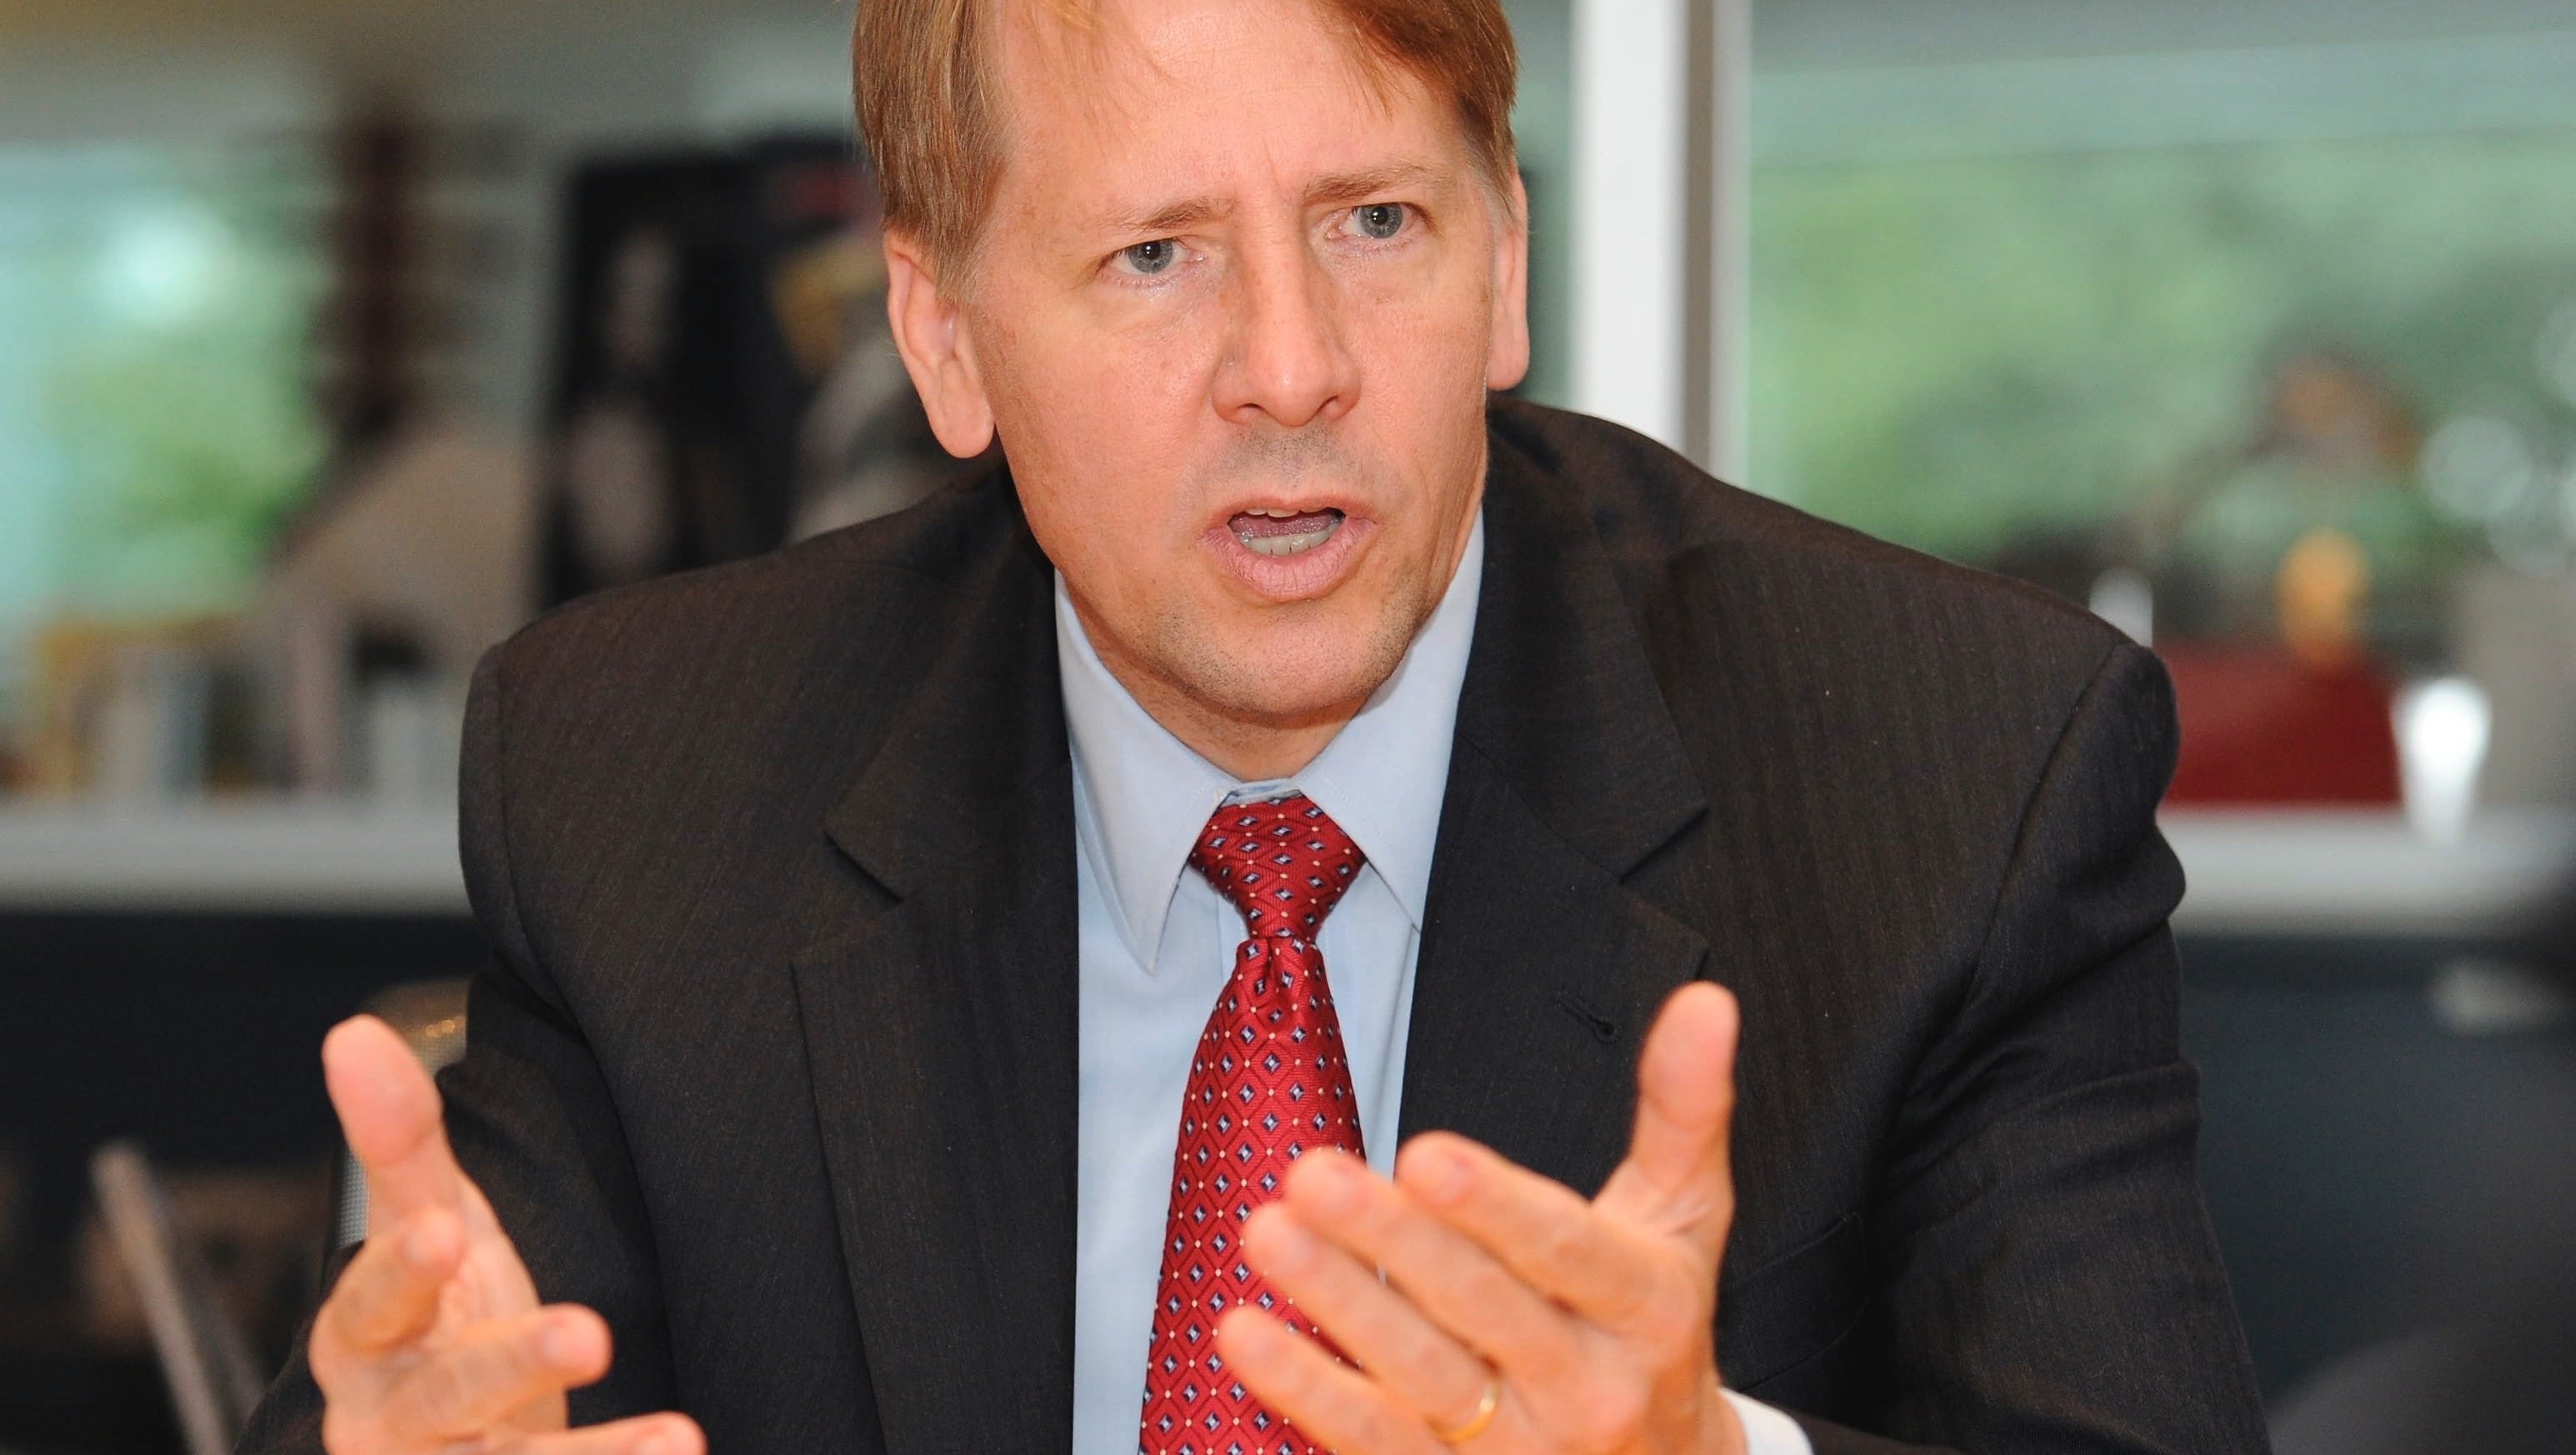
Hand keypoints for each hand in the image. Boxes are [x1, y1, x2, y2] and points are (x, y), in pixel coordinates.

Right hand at [306, 1016, 704, 1454]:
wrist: (450, 1443)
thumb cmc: (437, 1316)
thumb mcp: (426, 1225)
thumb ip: (398, 1143)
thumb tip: (350, 1033)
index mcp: (365, 1342)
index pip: (371, 1305)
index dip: (402, 1271)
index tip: (446, 1233)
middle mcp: (390, 1422)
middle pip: (448, 1396)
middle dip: (513, 1366)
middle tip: (589, 1337)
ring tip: (678, 1440)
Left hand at [1216, 982, 1747, 1454]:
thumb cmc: (1657, 1326)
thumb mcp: (1687, 1219)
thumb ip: (1684, 1108)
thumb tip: (1705, 1002)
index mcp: (1649, 1308)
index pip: (1570, 1252)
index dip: (1496, 1208)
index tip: (1425, 1155)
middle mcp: (1590, 1389)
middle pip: (1482, 1309)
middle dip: (1391, 1239)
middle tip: (1312, 1175)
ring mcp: (1524, 1451)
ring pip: (1420, 1380)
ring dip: (1337, 1305)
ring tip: (1268, 1233)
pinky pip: (1375, 1445)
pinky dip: (1307, 1389)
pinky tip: (1246, 1332)